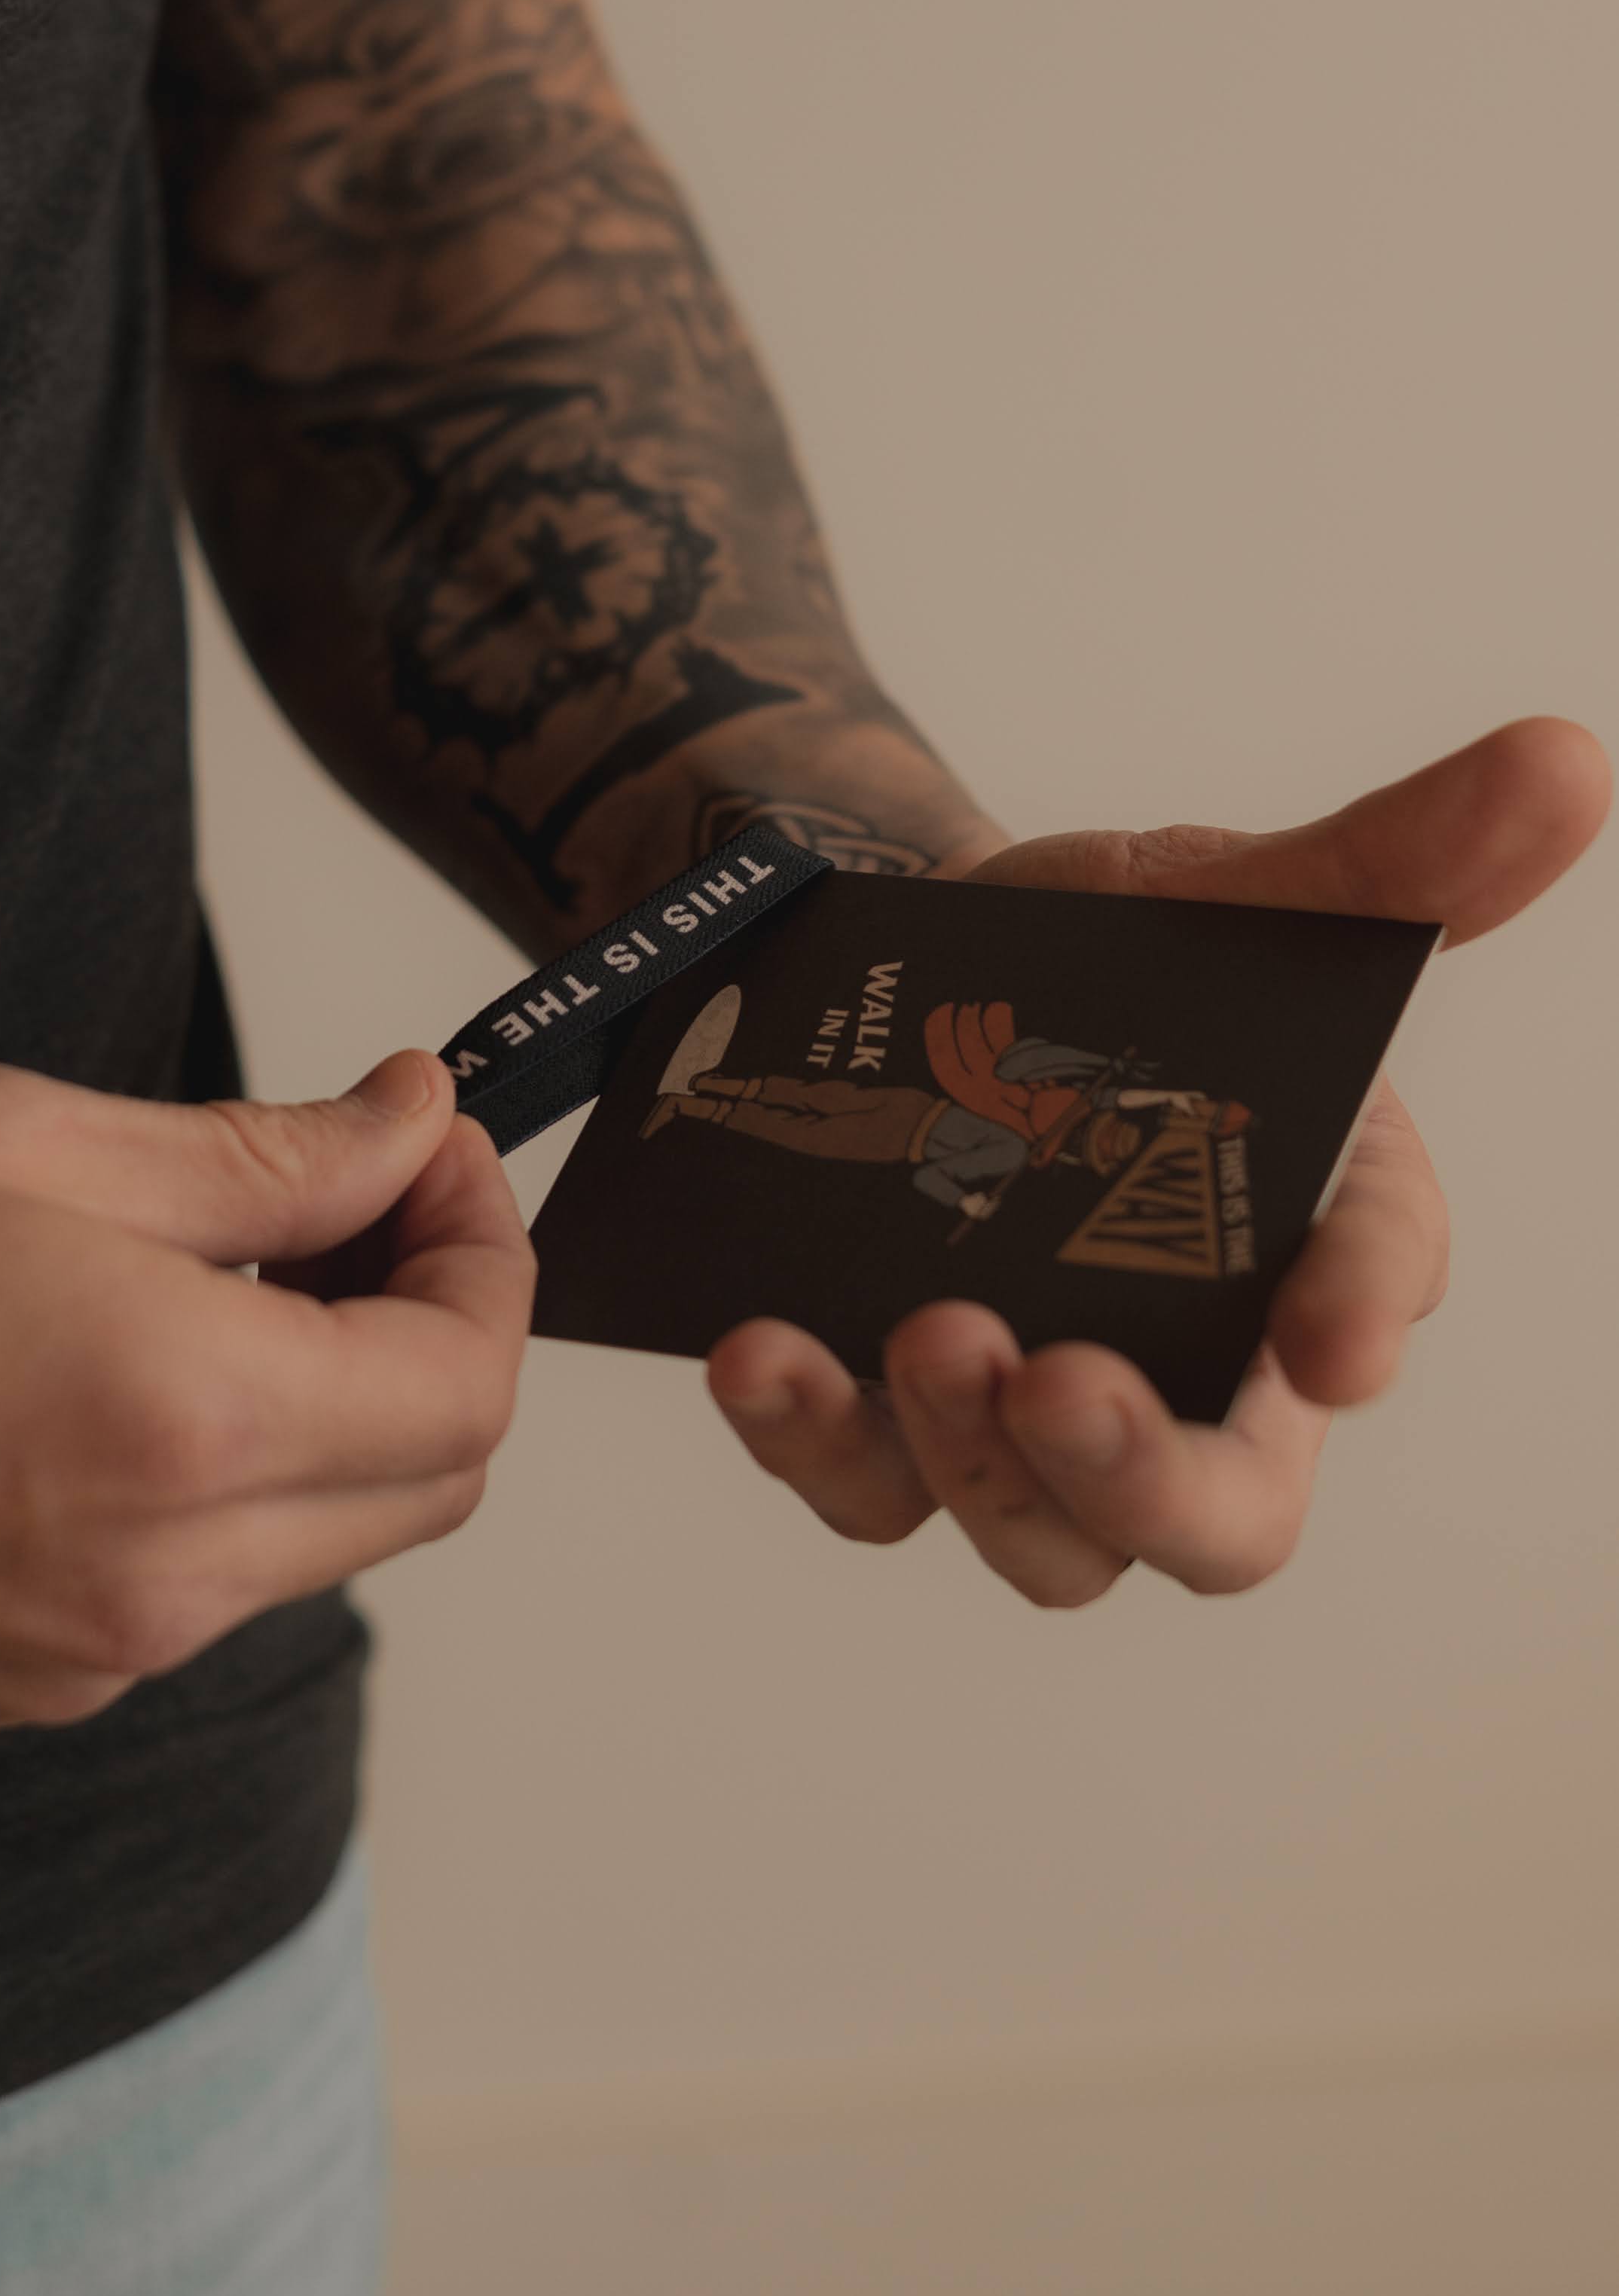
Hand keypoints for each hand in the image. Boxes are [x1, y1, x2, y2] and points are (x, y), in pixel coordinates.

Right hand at [0, 1051, 528, 1726]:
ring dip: (339, 1400)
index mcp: (181, 1424)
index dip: (485, 1246)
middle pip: (427, 1477)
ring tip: (251, 1249)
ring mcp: (82, 1658)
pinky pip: (196, 1586)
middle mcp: (157, 1580)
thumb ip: (256, 1157)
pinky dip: (230, 1472)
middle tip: (375, 1181)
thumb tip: (405, 1129)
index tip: (434, 1138)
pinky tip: (144, 1351)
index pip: (463, 1377)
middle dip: (442, 1323)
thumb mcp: (15, 1134)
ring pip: (320, 1540)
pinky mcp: (8, 1686)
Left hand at [709, 717, 1607, 1605]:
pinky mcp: (886, 1419)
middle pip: (1217, 1521)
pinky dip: (808, 1433)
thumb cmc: (1099, 953)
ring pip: (1039, 1535)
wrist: (900, 954)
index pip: (1364, 1307)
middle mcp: (1190, 1372)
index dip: (1358, 1322)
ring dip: (973, 1462)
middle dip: (1144, 1478)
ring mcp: (1031, 1418)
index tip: (1331, 1337)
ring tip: (919, 1336)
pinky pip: (859, 1482)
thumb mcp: (1229, 891)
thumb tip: (1565, 761)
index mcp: (1308, 1248)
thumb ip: (1390, 858)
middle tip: (1063, 1384)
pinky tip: (757, 1350)